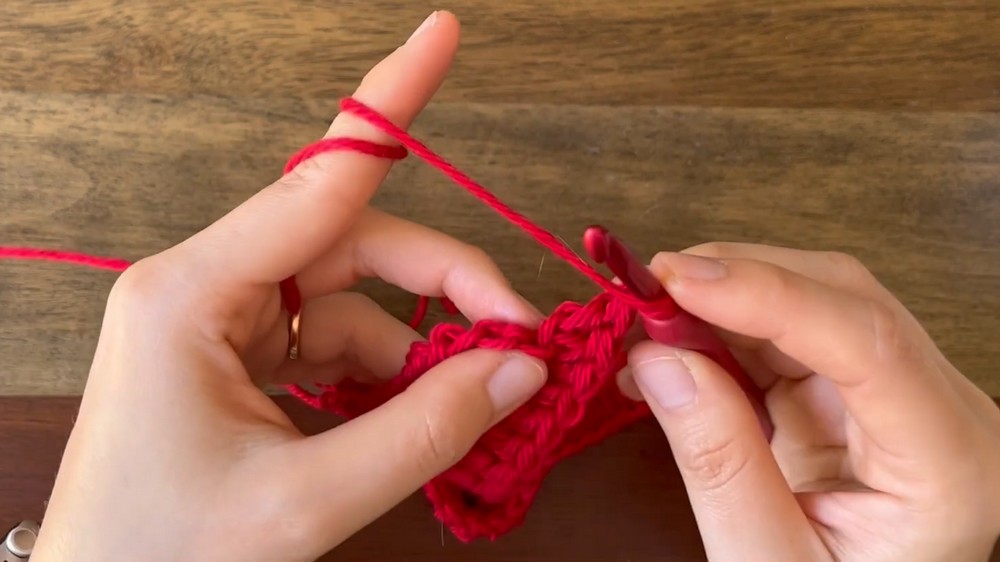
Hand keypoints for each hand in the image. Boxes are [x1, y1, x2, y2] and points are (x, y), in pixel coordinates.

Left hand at [31, 12, 546, 561]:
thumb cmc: (165, 557)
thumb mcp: (306, 501)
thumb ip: (424, 429)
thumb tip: (521, 370)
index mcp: (194, 292)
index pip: (320, 178)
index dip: (392, 101)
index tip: (443, 34)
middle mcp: (205, 286)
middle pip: (355, 242)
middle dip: (446, 282)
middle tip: (522, 336)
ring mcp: (222, 321)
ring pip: (354, 295)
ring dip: (421, 340)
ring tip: (472, 399)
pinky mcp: (239, 358)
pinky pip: (335, 337)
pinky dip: (388, 368)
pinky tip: (414, 410)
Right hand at [622, 243, 999, 560]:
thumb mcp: (766, 561)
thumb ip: (719, 464)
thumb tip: (657, 360)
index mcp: (947, 461)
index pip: (870, 341)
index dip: (768, 294)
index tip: (675, 280)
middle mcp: (935, 408)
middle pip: (840, 300)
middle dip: (732, 284)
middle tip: (639, 296)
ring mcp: (893, 393)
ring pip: (805, 300)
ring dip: (715, 302)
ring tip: (640, 327)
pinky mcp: (848, 392)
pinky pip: (779, 334)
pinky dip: (715, 331)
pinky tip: (666, 348)